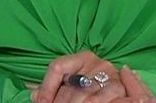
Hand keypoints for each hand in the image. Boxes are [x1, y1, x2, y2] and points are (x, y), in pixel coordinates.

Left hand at [27, 53, 155, 102]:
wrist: (121, 96)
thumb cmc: (89, 89)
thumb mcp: (71, 84)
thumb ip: (52, 88)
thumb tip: (33, 95)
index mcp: (82, 56)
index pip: (58, 67)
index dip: (46, 88)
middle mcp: (98, 62)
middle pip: (71, 87)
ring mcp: (111, 75)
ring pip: (87, 97)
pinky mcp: (122, 88)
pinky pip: (108, 99)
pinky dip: (98, 102)